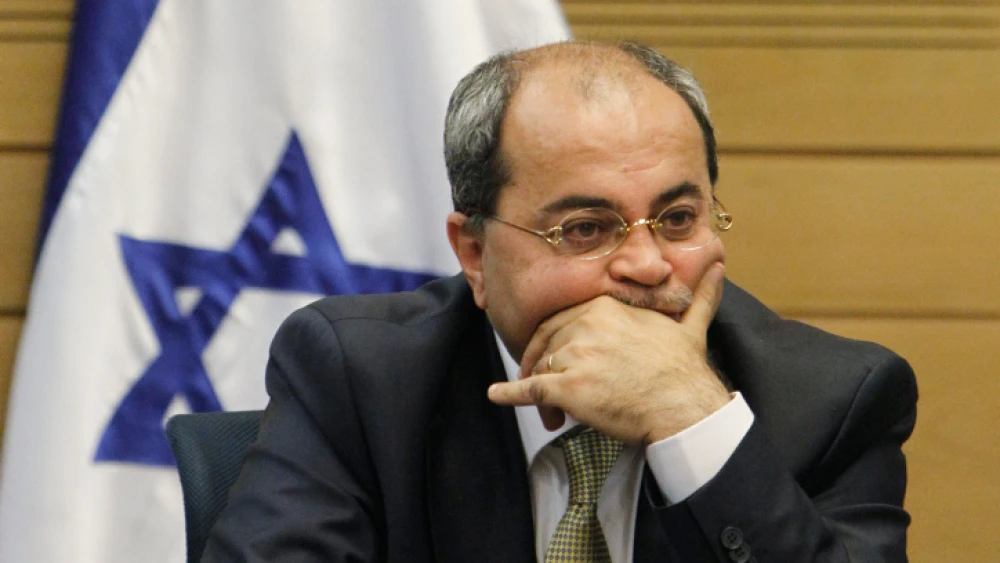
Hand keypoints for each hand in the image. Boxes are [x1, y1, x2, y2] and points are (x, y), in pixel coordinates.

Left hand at [487, 262, 730, 444]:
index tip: (552, 355)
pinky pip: (530, 389)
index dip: (553, 340)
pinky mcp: (568, 387)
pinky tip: (496, 395)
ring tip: (549, 413)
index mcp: (605, 307)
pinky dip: (509, 393)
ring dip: (537, 389)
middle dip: (542, 364)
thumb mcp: (691, 325)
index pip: (562, 319)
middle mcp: (585, 325)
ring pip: (541, 367)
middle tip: (545, 386)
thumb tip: (721, 267)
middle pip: (546, 341)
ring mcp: (575, 355)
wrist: (684, 405)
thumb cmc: (685, 370)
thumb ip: (700, 296)